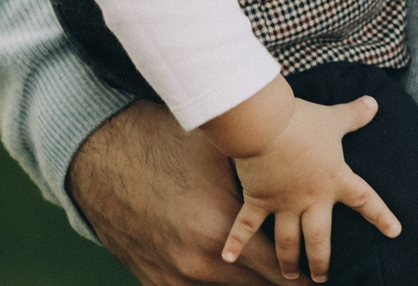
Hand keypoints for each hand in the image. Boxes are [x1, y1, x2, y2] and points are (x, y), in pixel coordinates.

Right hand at [67, 102, 283, 284]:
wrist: (101, 156)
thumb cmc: (165, 146)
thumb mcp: (221, 158)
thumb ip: (261, 186)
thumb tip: (301, 188)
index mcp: (220, 235)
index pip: (278, 270)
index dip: (301, 272)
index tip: (317, 272)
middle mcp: (198, 267)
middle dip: (278, 280)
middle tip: (300, 273)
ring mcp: (173, 279)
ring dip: (247, 283)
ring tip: (265, 273)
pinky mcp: (153, 282)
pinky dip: (214, 285)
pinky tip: (230, 276)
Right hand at [221, 94, 400, 283]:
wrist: (267, 125)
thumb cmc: (303, 120)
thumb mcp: (334, 118)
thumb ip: (354, 114)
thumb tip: (374, 102)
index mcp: (335, 179)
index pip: (365, 200)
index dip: (381, 216)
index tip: (395, 232)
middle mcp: (311, 198)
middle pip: (320, 238)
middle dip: (321, 261)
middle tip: (322, 278)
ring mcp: (283, 203)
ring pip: (288, 241)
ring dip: (288, 261)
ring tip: (291, 277)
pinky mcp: (258, 200)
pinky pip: (246, 226)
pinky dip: (236, 242)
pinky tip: (227, 258)